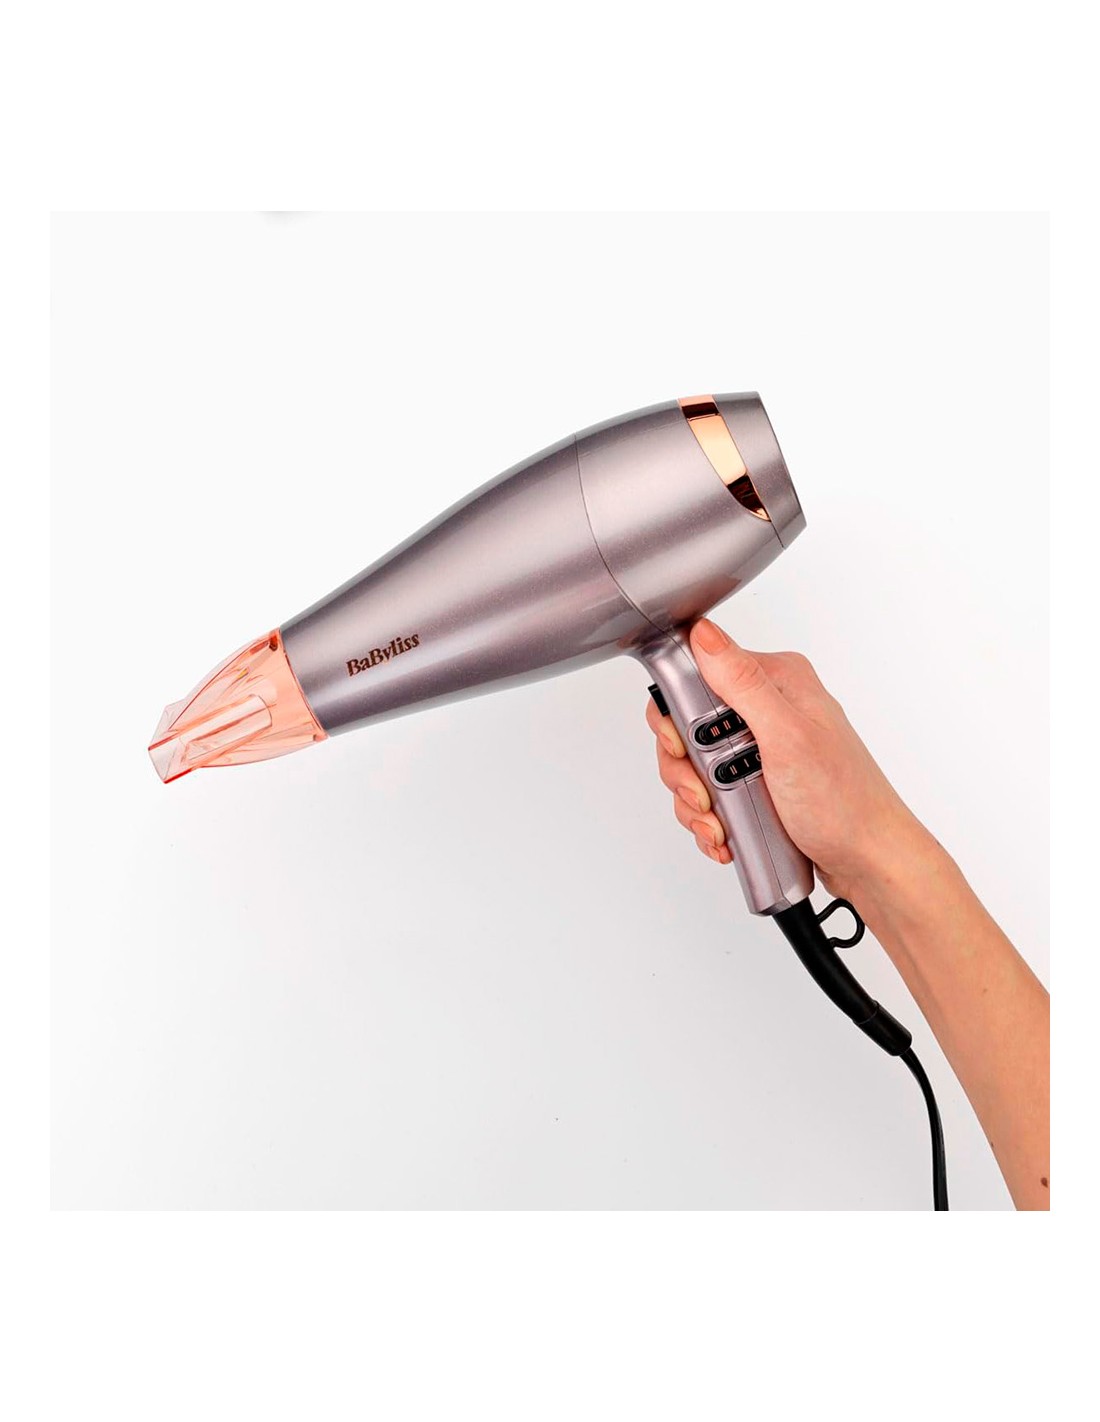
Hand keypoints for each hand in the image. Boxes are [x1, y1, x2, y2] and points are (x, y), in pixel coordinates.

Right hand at [646, 617, 926, 898]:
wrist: (868, 859)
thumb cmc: (844, 801)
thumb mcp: (787, 736)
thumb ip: (742, 683)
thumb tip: (703, 633)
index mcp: (778, 682)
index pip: (697, 675)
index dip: (676, 716)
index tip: (682, 748)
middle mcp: (769, 709)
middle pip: (688, 726)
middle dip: (685, 769)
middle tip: (705, 792)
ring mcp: (763, 748)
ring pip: (695, 764)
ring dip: (697, 801)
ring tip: (719, 822)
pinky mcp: (759, 781)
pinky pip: (713, 792)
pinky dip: (711, 817)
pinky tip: (725, 832)